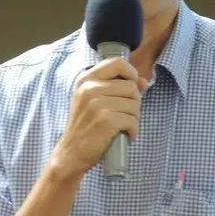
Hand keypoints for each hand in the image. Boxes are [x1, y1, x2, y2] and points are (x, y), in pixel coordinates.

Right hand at [50, 57, 148, 178]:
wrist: (71, 153)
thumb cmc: (86, 126)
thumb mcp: (94, 100)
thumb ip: (116, 87)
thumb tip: (143, 82)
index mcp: (86, 79)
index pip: (117, 62)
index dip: (131, 73)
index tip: (132, 87)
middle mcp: (89, 88)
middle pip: (131, 86)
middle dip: (134, 102)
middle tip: (125, 115)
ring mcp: (96, 104)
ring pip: (134, 104)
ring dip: (134, 118)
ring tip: (123, 126)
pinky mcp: (105, 120)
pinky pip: (132, 120)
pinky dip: (133, 130)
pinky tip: (125, 135)